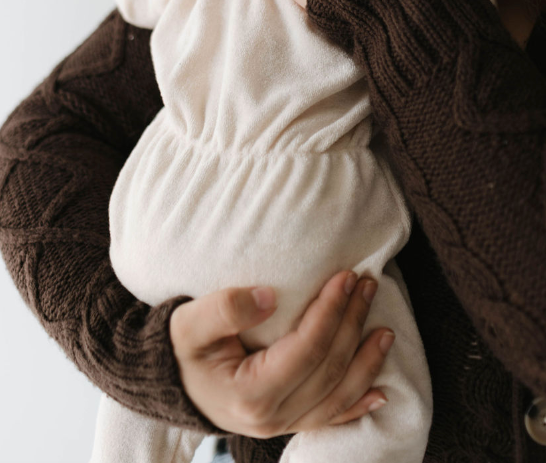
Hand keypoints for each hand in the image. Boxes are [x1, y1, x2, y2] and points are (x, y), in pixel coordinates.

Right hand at [169, 271, 393, 437]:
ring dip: (366, 362)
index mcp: (249, 393)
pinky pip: (330, 418)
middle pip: (328, 370)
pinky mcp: (286, 422)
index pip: (306, 349)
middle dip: (353, 325)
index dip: (331, 312)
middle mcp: (270, 417)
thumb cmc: (179, 347)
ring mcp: (280, 424)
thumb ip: (225, 308)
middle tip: (367, 285)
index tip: (346, 277)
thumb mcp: (189, 322)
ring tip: (385, 328)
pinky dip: (358, 404)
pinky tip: (380, 392)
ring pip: (337, 397)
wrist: (168, 380)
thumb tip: (270, 297)